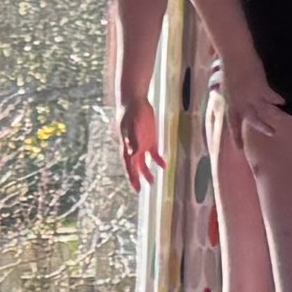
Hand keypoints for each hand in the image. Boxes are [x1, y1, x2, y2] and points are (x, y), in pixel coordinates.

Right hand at [117, 67, 163, 191]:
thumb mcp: (132, 126)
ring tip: (152, 182)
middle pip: (136, 167)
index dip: (132, 177)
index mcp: (127, 146)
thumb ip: (133, 139)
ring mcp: (142, 143)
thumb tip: (133, 153)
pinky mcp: (150, 138)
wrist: (135, 101)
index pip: (129, 166)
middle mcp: (134, 148)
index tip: (136, 188)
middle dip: (138, 178)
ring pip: (144, 162)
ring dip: (147, 172)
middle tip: (141, 190)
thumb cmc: (131, 113)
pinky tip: (163, 166)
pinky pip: (154, 153)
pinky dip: (158, 160)